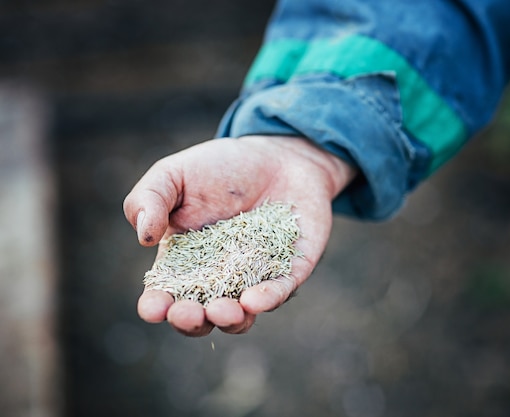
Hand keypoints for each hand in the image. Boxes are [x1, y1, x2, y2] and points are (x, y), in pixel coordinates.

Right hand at [123, 136, 355, 335]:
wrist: (278, 155)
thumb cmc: (220, 166)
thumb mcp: (173, 174)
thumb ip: (149, 199)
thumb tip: (144, 238)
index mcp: (183, 262)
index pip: (165, 295)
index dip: (156, 306)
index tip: (153, 309)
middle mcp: (218, 279)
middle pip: (201, 316)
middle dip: (191, 322)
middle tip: (188, 314)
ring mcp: (254, 279)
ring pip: (241, 317)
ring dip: (230, 321)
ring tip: (223, 311)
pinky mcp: (289, 271)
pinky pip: (280, 291)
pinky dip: (268, 299)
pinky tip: (255, 299)